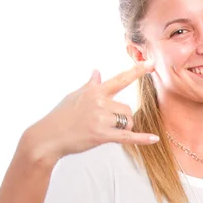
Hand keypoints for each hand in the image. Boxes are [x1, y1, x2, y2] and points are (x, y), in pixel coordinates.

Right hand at [26, 65, 158, 162]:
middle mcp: (100, 103)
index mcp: (95, 92)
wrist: (48, 137)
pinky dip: (141, 139)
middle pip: (127, 109)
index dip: (136, 71)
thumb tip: (96, 71)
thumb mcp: (74, 96)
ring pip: (127, 122)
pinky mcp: (102, 135)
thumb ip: (90, 85)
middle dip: (122, 118)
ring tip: (104, 131)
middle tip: (105, 124)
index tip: (150, 64)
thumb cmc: (61, 116)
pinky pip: (127, 136)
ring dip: (122, 128)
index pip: (120, 79)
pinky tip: (154, 139)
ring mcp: (101, 119)